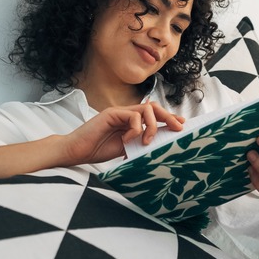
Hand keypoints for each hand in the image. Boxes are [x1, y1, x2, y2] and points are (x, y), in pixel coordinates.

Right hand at [62, 101, 184, 165]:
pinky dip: (136, 128)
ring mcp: (119, 112)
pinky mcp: (111, 113)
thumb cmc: (98, 150)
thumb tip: (160, 147)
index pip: (154, 115)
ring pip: (146, 109)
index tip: (182, 125)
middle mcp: (127, 114)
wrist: (76, 151)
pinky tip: (128, 140)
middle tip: (179, 128)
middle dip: (169, 116)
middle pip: (154, 108)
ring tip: (147, 140)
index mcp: (131, 121)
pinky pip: (133, 116)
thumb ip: (140, 144)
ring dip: (153, 125)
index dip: (169, 118)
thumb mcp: (126, 149)